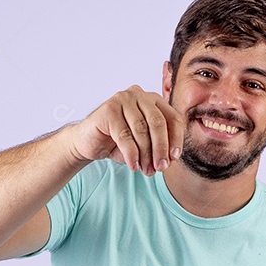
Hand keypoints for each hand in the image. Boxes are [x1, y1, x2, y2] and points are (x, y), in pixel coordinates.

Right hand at [70, 86, 184, 175]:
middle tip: (161, 168)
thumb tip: (170, 159)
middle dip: (161, 148)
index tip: (174, 158)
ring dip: (146, 154)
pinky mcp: (108, 109)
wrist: (89, 142)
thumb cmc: (118, 142)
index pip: (172, 118)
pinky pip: (124, 136)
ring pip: (141, 130)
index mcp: (153, 100)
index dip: (176, 139)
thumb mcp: (144, 145)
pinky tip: (134, 166)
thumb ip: (159, 147)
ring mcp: (122, 99)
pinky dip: (131, 154)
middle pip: (158, 123)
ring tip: (147, 171)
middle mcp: (139, 95)